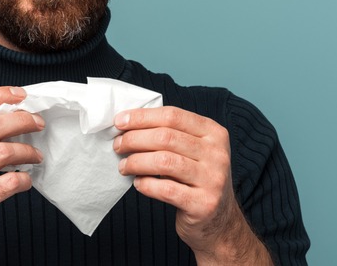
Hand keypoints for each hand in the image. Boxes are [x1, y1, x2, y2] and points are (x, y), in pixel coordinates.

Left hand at [113, 107, 271, 264]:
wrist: (219, 221)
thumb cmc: (195, 180)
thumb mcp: (193, 151)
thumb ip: (169, 134)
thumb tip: (127, 123)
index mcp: (214, 133)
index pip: (173, 116)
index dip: (142, 117)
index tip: (119, 122)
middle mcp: (217, 154)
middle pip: (166, 137)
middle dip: (134, 139)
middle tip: (118, 146)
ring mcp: (213, 179)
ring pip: (164, 161)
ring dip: (136, 162)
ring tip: (124, 166)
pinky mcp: (204, 204)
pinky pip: (165, 189)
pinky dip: (146, 184)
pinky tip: (138, 183)